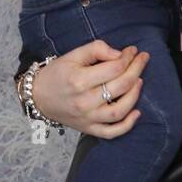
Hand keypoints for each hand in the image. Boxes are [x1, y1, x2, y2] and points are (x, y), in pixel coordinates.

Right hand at [29, 39, 150, 138]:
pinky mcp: (88, 129)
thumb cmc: (57, 74)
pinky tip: (137, 113)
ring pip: (119, 111)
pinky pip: (111, 132)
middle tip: (143, 59)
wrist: (38, 97)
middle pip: (120, 87)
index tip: (133, 50)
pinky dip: (127, 125)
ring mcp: (87, 118)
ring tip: (139, 80)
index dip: (128, 57)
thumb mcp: (72, 55)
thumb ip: (96, 49)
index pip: (114, 68)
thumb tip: (120, 54)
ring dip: (135, 95)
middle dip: (136, 70)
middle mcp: (84, 102)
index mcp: (79, 80)